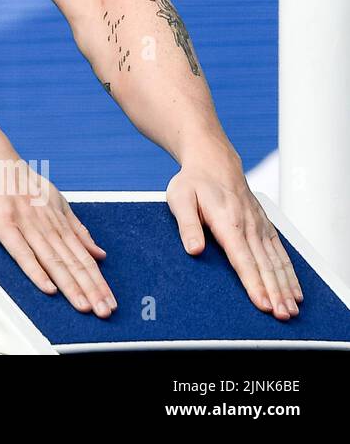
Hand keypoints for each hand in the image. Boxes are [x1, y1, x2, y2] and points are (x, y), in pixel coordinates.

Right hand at [0, 163, 116, 316]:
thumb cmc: (15, 176)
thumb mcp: (53, 198)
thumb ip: (76, 227)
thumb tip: (99, 251)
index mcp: (58, 217)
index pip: (83, 255)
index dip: (98, 280)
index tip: (110, 301)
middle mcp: (46, 222)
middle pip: (72, 260)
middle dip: (91, 288)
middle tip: (106, 311)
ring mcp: (25, 222)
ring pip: (52, 259)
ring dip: (70, 284)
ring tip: (85, 306)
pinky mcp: (3, 223)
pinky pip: (21, 250)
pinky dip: (35, 269)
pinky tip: (48, 287)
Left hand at [166, 160, 302, 318]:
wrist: (213, 161)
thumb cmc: (194, 181)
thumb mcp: (180, 199)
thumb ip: (187, 226)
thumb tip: (194, 249)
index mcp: (226, 221)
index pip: (242, 258)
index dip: (253, 282)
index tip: (262, 302)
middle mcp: (248, 225)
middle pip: (264, 265)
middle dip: (275, 292)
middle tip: (281, 314)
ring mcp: (259, 225)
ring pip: (276, 261)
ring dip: (285, 286)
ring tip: (290, 309)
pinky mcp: (264, 226)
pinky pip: (280, 252)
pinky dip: (289, 273)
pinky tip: (294, 290)